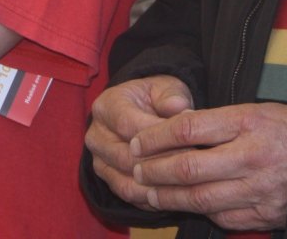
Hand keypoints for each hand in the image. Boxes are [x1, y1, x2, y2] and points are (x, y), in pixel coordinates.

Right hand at [86, 75, 193, 208]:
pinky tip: (173, 194)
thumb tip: (180, 109)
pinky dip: (150, 198)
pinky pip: (127, 194)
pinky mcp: (106, 179)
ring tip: (184, 185)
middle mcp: (96, 134)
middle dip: (159, 163)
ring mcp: (98, 159)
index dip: (156, 136)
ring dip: (155, 185)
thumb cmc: (157, 98)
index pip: (126, 124)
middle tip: (190, 167)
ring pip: (125, 181)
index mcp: (106, 105)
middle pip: (125, 157)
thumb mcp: (166, 88)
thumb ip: (171, 97)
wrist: (142, 110)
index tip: (187, 142)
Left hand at [131, 102, 286, 231]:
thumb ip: (217, 122)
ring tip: (148, 191)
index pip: (188, 128)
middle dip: (154, 170)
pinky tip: (184, 205)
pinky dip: (198, 211)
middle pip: (188, 167)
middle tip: (135, 169)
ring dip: (167, 197)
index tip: (138, 141)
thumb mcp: (255, 111)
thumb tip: (173, 130)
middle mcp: (251, 157)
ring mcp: (257, 190)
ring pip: (199, 198)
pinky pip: (221, 216)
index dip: (156, 136)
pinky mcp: (263, 215)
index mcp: (248, 122)